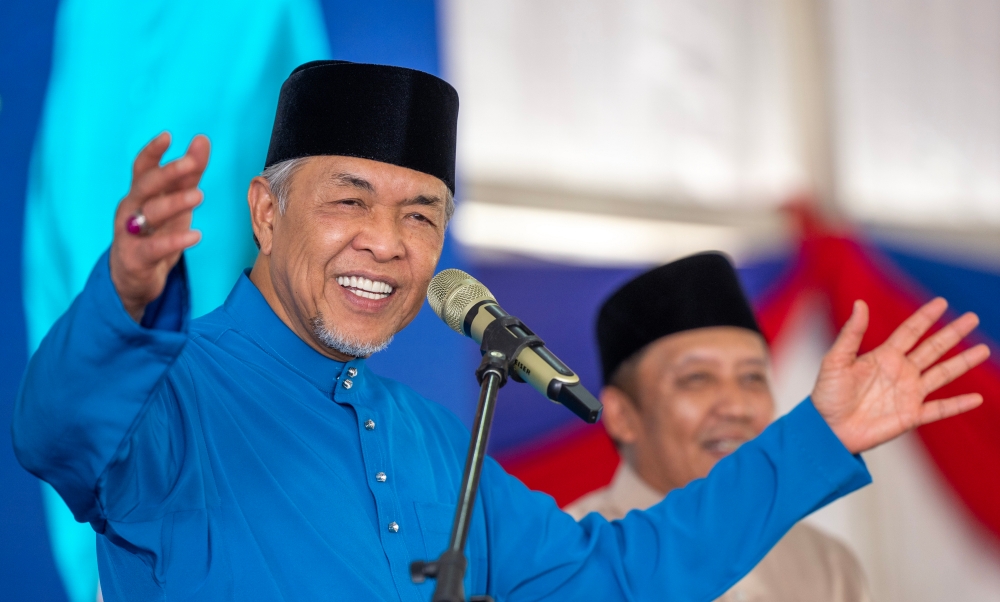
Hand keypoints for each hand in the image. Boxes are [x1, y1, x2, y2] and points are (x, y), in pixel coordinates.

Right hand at [110, 133, 210, 320]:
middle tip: (192, 164)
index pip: (142, 167)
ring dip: (174, 203)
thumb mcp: (174, 202)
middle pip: (145, 186)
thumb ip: (188, 174)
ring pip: (150, 214)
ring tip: (199, 195)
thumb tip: (202, 139)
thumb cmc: (155, 233)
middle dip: (167, 173)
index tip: (168, 135)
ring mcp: (129, 233)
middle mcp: (130, 209)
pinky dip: (175, 241)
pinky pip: (154, 248)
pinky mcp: (135, 258)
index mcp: (139, 193)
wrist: (132, 278)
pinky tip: (196, 236)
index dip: (152, 151)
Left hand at [812, 298, 989, 453]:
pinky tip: (976, 399)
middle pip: (932, 348)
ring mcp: (908, 394)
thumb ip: (851, 334)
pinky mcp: (911, 416)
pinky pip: (939, 409)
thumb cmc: (826, 395)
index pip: (910, 332)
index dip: (925, 317)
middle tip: (972, 318)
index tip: (941, 302)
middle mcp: (900, 372)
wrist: (826, 429)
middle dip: (952, 333)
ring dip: (962, 363)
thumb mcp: (835, 360)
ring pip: (942, 375)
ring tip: (984, 350)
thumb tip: (859, 303)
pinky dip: (958, 405)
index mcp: (883, 356)